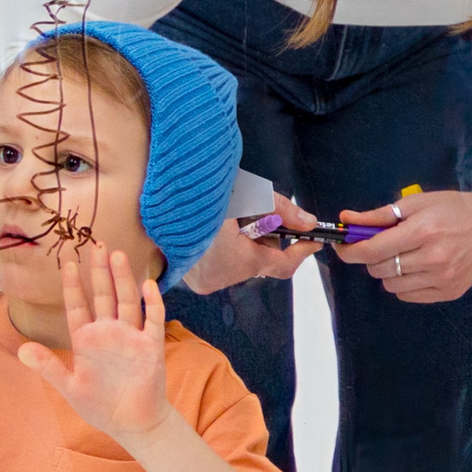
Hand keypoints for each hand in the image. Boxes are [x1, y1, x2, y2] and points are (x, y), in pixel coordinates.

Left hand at [18, 248, 173, 441]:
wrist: (132, 424)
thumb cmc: (100, 406)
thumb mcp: (69, 386)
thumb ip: (48, 366)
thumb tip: (21, 350)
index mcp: (86, 340)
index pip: (77, 306)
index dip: (72, 286)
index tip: (66, 263)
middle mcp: (108, 333)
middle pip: (103, 295)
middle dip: (99, 271)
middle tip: (96, 244)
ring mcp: (131, 337)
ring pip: (127, 301)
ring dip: (123, 279)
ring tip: (118, 255)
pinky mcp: (150, 346)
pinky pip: (153, 320)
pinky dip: (152, 303)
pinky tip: (148, 285)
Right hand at [182, 193, 320, 292]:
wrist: (159, 195)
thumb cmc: (202, 192)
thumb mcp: (247, 195)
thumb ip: (281, 210)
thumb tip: (309, 223)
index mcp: (237, 260)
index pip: (282, 266)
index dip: (301, 253)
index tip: (313, 241)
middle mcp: (220, 278)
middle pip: (260, 262)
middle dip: (265, 240)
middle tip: (256, 215)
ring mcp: (202, 280)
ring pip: (241, 263)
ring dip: (244, 243)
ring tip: (229, 217)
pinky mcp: (190, 277)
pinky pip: (221, 264)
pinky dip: (226, 248)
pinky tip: (216, 229)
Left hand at [341, 187, 471, 303]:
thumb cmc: (456, 209)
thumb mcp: (418, 203)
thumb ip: (380, 215)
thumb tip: (347, 220)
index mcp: (424, 231)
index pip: (373, 250)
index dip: (350, 251)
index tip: (342, 247)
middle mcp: (433, 258)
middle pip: (379, 268)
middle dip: (372, 257)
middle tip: (382, 244)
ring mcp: (442, 279)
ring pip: (391, 285)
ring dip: (388, 271)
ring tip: (404, 255)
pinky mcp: (449, 292)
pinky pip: (408, 295)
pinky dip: (404, 283)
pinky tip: (417, 267)